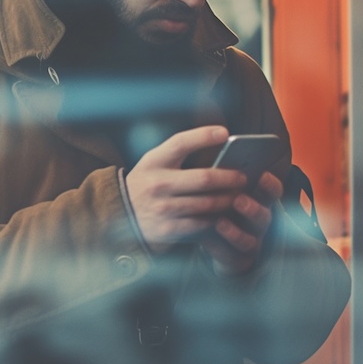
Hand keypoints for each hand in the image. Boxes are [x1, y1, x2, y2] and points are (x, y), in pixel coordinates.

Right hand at [125, 126, 247, 252]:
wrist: (119, 216)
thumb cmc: (146, 184)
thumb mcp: (153, 164)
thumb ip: (178, 155)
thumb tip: (219, 147)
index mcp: (154, 162)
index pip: (180, 143)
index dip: (203, 136)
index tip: (224, 133)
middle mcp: (157, 183)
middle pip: (204, 178)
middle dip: (229, 177)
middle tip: (243, 177)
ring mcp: (162, 208)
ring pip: (207, 203)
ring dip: (228, 200)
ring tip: (239, 196)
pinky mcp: (167, 230)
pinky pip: (201, 224)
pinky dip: (217, 220)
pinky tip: (225, 216)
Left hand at [199, 170, 282, 274]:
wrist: (215, 239)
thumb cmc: (220, 205)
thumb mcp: (224, 190)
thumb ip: (225, 178)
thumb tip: (215, 163)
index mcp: (259, 200)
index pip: (273, 191)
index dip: (270, 184)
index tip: (262, 174)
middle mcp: (259, 220)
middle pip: (264, 215)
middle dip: (253, 208)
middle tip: (238, 199)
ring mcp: (251, 240)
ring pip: (250, 238)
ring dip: (236, 231)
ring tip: (221, 222)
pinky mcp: (238, 257)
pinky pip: (234, 252)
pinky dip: (223, 242)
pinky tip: (212, 232)